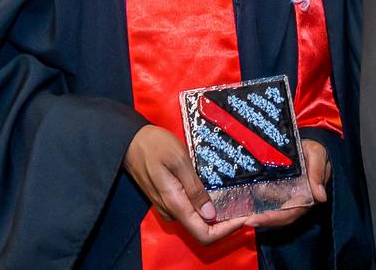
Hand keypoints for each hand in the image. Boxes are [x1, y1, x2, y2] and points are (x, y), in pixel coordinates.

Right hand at [124, 125, 244, 243]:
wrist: (131, 141)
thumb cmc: (155, 146)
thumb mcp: (179, 161)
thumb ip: (194, 188)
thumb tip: (210, 215)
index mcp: (175, 204)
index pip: (203, 234)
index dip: (226, 231)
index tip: (243, 217)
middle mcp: (171, 212)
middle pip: (202, 229)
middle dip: (225, 222)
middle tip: (244, 206)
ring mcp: (168, 207)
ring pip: (197, 220)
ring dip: (216, 214)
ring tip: (234, 197)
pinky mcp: (168, 199)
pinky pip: (190, 210)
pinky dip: (206, 206)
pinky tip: (216, 190)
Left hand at [244, 139, 330, 228]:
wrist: (310, 143)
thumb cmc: (315, 149)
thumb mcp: (317, 155)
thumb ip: (317, 173)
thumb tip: (320, 197)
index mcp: (308, 195)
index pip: (292, 212)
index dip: (276, 217)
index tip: (258, 219)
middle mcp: (297, 199)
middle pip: (280, 216)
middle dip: (264, 220)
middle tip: (245, 222)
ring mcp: (287, 195)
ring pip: (273, 211)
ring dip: (258, 216)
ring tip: (241, 218)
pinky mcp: (279, 189)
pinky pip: (268, 200)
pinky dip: (257, 205)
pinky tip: (244, 207)